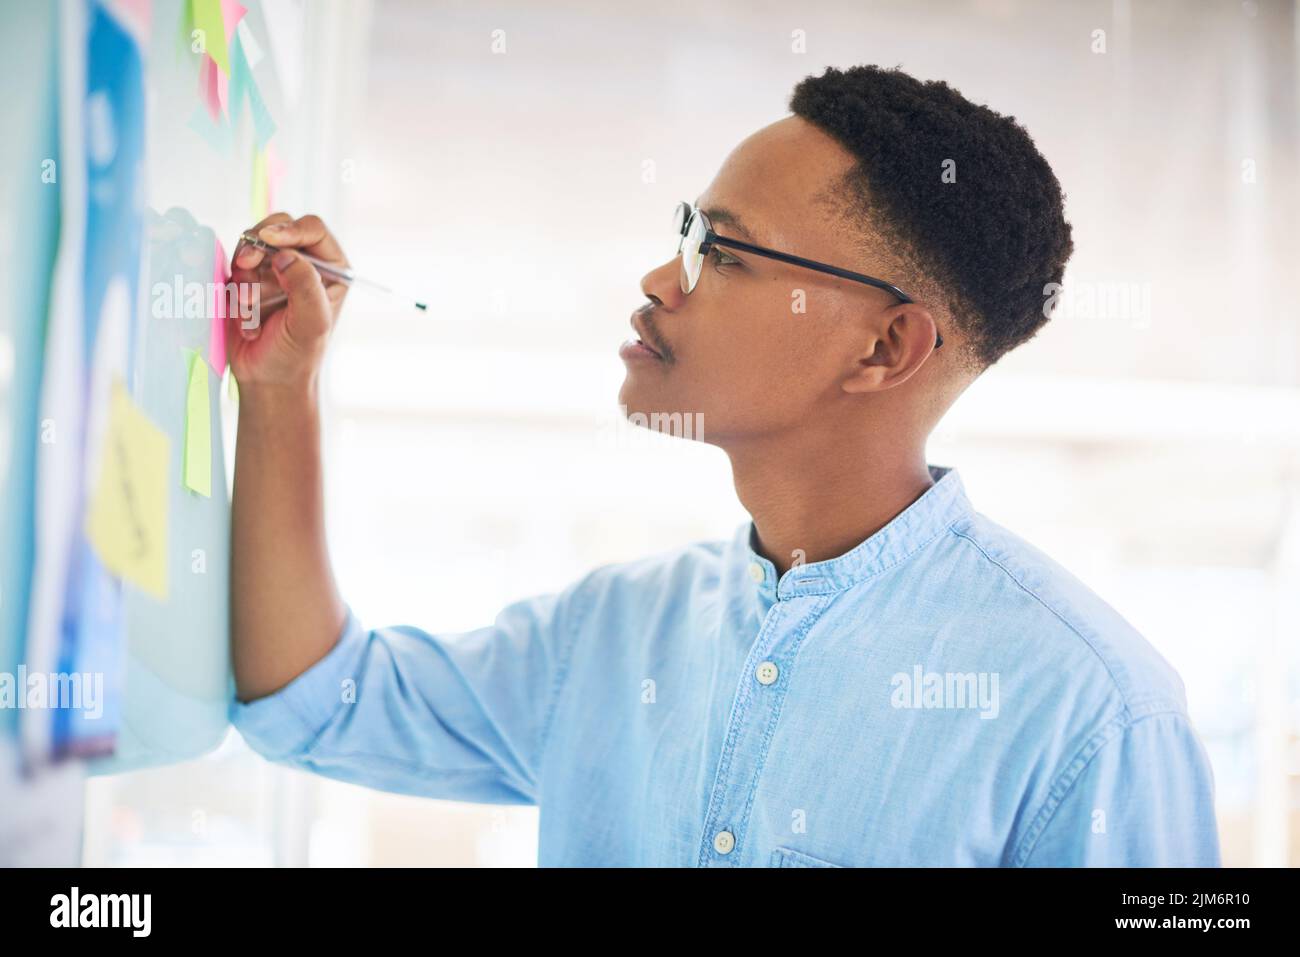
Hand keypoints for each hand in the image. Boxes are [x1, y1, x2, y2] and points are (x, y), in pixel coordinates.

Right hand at [228, 212, 348, 389]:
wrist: (267, 379)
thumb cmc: (296, 356)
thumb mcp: (311, 324)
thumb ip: (305, 287)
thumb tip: (285, 254)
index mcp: (331, 270)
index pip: (313, 230)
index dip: (290, 228)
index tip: (268, 240)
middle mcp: (303, 264)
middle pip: (277, 226)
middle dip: (258, 244)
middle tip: (245, 264)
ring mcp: (273, 270)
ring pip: (250, 246)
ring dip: (244, 275)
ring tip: (249, 309)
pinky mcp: (248, 280)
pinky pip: (233, 267)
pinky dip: (234, 289)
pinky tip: (244, 318)